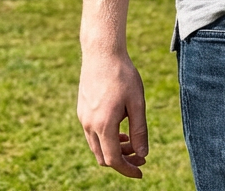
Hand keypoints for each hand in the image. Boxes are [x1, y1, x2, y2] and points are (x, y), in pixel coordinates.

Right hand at [77, 49, 149, 178]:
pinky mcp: (81, 110)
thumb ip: (139, 130)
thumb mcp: (137, 102)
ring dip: (113, 149)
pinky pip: (92, 133)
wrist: (102, 53)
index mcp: (103, 125)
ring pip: (97, 146)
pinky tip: (119, 127)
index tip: (141, 171)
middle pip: (103, 157)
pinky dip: (105, 137)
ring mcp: (82, 118)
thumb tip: (143, 154)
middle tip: (140, 155)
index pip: (114, 160)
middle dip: (122, 160)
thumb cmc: (123, 75)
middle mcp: (89, 125)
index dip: (128, 169)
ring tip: (131, 141)